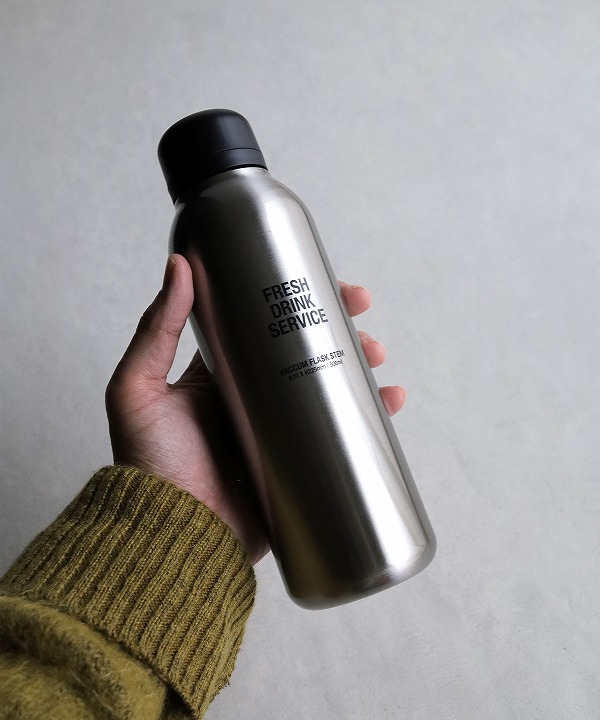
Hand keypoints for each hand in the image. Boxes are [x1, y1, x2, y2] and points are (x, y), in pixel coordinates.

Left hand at [105, 255, 405, 563]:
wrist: (173, 537)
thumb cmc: (148, 465)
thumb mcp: (138, 389)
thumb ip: (155, 329)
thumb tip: (178, 266)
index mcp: (218, 379)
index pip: (261, 327)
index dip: (293, 300)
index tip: (324, 281)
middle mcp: (250, 402)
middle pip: (302, 352)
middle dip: (336, 327)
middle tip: (361, 313)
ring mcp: (276, 434)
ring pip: (327, 389)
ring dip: (358, 366)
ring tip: (376, 356)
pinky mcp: (296, 467)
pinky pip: (339, 438)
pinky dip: (369, 420)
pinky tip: (391, 403)